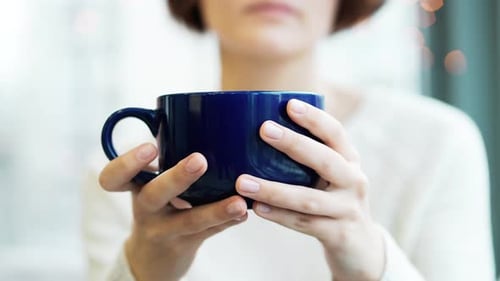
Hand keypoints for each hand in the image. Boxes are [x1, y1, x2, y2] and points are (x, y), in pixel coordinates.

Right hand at [99, 144, 247, 280]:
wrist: (153, 255)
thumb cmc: (159, 202)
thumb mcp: (153, 181)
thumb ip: (170, 153)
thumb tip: (210, 110)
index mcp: (135, 187)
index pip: (113, 177)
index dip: (127, 163)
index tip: (150, 147)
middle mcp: (145, 209)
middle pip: (153, 196)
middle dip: (176, 178)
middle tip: (199, 160)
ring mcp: (164, 230)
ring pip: (189, 221)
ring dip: (215, 210)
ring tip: (237, 201)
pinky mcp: (185, 245)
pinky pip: (209, 234)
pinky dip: (228, 222)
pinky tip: (244, 213)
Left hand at [235, 99, 384, 280]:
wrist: (360, 247)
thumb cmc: (333, 201)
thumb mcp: (330, 177)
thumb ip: (307, 158)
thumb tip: (260, 130)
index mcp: (349, 161)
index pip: (336, 133)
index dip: (315, 118)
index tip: (289, 104)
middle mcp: (354, 181)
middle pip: (325, 160)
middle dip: (295, 143)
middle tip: (263, 129)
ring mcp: (348, 209)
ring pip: (308, 198)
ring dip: (274, 189)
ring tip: (242, 182)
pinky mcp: (340, 234)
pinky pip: (304, 223)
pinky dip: (279, 216)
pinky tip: (256, 208)